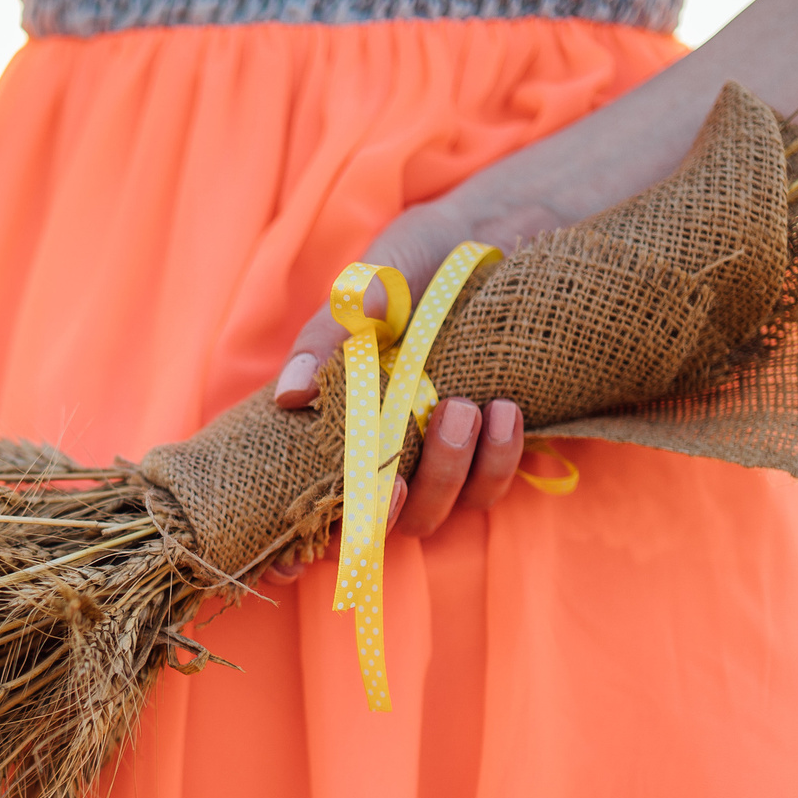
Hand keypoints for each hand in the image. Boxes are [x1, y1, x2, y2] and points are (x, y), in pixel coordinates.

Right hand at [263, 196, 557, 582]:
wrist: (501, 236)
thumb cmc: (417, 263)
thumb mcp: (370, 286)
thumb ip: (330, 335)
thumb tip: (291, 393)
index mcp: (336, 430)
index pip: (305, 512)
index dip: (293, 555)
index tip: (297, 561)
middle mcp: (383, 457)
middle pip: (371, 530)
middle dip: (384, 512)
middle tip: (402, 466)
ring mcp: (437, 463)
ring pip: (433, 515)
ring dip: (451, 473)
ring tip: (467, 408)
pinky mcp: (490, 456)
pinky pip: (489, 490)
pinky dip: (499, 459)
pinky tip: (506, 410)